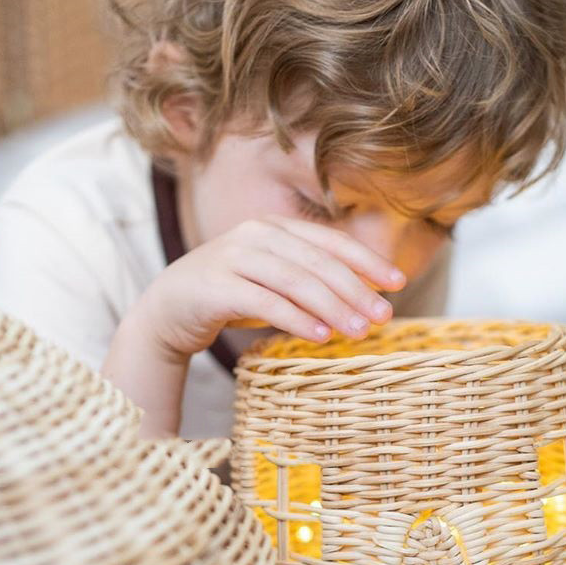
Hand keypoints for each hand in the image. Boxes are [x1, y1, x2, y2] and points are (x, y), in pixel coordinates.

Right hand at [135, 215, 406, 358]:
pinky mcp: (216, 286)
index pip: (330, 241)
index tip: (397, 283)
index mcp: (274, 228)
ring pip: (295, 281)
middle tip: (384, 316)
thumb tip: (364, 300)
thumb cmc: (231, 298)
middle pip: (317, 262)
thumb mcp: (273, 281)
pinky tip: (320, 336)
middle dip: (355, 289)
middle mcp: (255, 236)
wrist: (168, 312)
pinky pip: (265, 302)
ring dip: (333, 307)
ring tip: (360, 332)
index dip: (367, 260)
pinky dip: (296, 319)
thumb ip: (310, 280)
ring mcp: (233, 258)